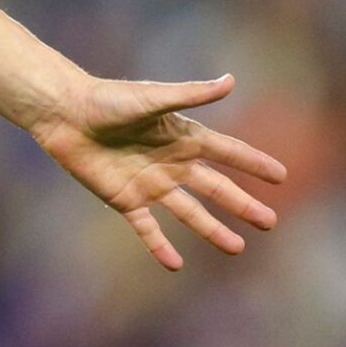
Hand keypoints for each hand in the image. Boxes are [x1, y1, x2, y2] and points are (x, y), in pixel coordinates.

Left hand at [31, 73, 286, 270]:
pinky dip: (159, 246)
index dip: (253, 163)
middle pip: (215, 188)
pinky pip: (147, 227)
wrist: (64, 113)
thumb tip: (231, 81)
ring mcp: (149, 183)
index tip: (281, 176)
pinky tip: (176, 265)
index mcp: (182, 137)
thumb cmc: (108, 99)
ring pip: (189, 212)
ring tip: (237, 248)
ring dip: (212, 230)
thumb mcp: (153, 97)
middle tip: (270, 222)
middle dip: (243, 204)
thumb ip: (191, 95)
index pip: (227, 152)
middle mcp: (171, 163)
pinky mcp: (125, 198)